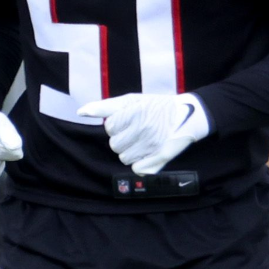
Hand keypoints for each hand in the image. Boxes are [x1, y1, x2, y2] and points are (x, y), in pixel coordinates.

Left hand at [78, 93, 209, 175]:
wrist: (188, 114)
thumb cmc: (156, 106)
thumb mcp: (131, 100)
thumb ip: (104, 106)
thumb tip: (80, 112)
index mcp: (135, 112)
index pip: (110, 128)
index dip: (118, 125)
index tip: (130, 120)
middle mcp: (144, 128)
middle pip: (115, 145)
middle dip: (123, 140)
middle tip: (137, 132)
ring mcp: (153, 144)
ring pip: (124, 159)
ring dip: (131, 152)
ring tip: (144, 141)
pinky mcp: (161, 158)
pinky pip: (137, 168)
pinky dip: (142, 163)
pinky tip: (150, 151)